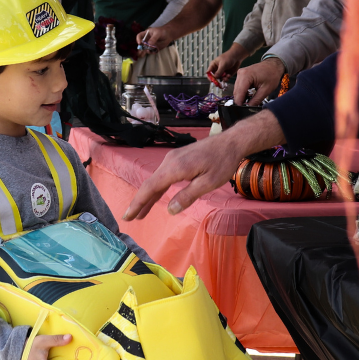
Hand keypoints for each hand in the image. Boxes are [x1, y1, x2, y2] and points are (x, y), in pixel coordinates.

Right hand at [124, 110, 284, 219]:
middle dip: (139, 202)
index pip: (150, 187)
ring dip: (148, 196)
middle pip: (150, 184)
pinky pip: (163, 175)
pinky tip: (156, 196)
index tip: (128, 215)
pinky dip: (157, 188)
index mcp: (175, 168)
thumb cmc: (223, 162)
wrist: (231, 141)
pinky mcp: (178, 158)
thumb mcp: (208, 183)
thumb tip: (171, 210)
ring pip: (156, 180)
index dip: (138, 203)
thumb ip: (188, 196)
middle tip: (129, 218)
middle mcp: (169, 161)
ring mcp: (173, 158)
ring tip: (141, 212)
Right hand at [137, 25, 175, 52]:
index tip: (139, 43)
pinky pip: (150, 51)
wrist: (169, 35)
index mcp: (146, 34)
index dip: (138, 39)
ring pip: (145, 49)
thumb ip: (154, 38)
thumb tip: (149, 44)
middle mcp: (146, 40)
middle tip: (139, 52)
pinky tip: (153, 52)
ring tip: (143, 54)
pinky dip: (151, 52)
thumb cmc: (162, 31)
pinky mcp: (153, 48)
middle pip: (141, 44)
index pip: (139, 36)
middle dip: (140, 48)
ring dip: (144, 52)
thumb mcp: (158, 33)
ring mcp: (149, 44)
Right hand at [207, 45, 246, 82]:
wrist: (237, 56)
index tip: (212, 80)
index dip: (209, 77)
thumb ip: (219, 72)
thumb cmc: (228, 58)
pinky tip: (229, 75)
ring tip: (227, 77)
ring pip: (220, 79)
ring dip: (223, 79)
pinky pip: (225, 79)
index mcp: (213, 65)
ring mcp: (222, 72)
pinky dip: (227, 78)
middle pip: (214, 77)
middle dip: (217, 80)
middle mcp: (217, 69)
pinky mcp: (226, 74)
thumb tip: (215, 78)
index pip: (209, 72)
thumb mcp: (223, 64)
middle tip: (219, 83)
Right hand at [233, 58, 285, 105]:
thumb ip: (256, 100)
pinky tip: (249, 95)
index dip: (240, 103)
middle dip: (241, 100)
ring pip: (237, 90)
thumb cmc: (272, 75)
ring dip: (242, 96)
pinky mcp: (241, 75)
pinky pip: (239, 86)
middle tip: (248, 107)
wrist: (274, 65)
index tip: (243, 110)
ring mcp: (240, 73)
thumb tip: (248, 107)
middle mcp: (240, 73)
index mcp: (246, 76)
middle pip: (236, 92)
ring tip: (250, 101)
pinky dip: (243, 92)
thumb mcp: (266, 90)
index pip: (239, 93)